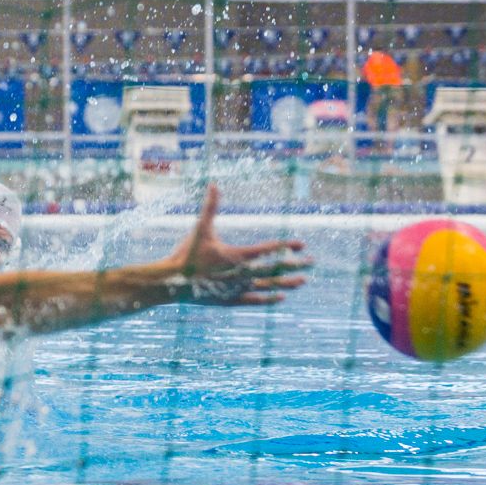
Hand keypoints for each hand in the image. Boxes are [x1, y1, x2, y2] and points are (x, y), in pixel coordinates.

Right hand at [156, 184, 309, 305]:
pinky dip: (269, 299)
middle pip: (275, 269)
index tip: (301, 244)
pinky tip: (281, 298)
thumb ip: (210, 207)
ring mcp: (237, 289)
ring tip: (303, 282)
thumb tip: (213, 183)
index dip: (286, 246)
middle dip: (295, 265)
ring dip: (287, 283)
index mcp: (237, 255)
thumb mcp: (200, 228)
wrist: (173, 281)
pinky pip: (255, 300)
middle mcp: (242, 273)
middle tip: (312, 262)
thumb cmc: (187, 253)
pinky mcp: (231, 300)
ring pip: (269, 286)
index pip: (269, 250)